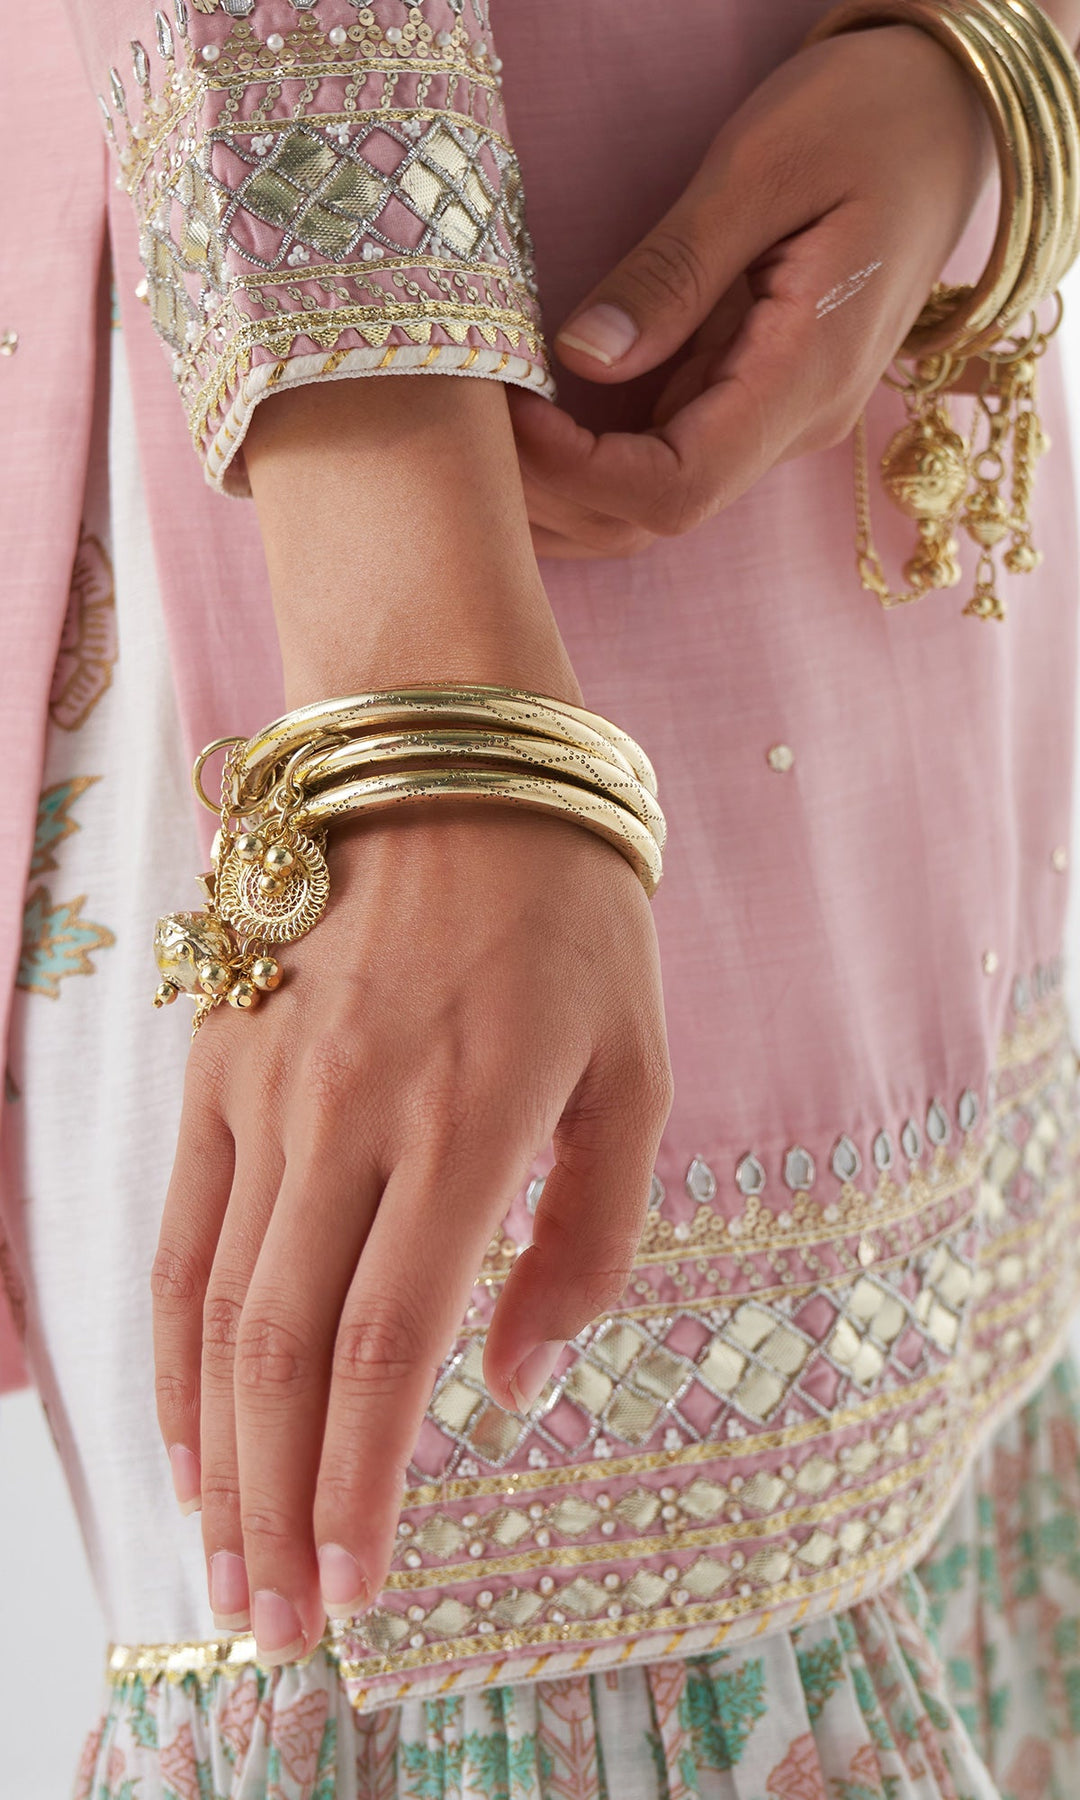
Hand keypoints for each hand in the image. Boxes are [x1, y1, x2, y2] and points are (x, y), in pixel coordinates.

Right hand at [150, 377, 672, 1662]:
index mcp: (470, 1121)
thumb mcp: (636, 1064)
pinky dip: (173, 1337)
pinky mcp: (215, 1055)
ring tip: (219, 1550)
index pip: (386, 1349)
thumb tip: (514, 1382)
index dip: (362, 1487)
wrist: (441, 746)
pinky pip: (180, 1224)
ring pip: (214, 1305)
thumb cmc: (567, 907)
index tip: (354, 1592)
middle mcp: (347, 1115)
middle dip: (275, 1503)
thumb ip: (589, 1236)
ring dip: (212, 1445)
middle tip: (273, 1618)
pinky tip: (180, 1413)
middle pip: (282, 1355)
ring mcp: (264, 1084)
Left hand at [509, 24, 992, 558]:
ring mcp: (771, 419)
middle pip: (651, 516)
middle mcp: (791, 425)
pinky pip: (657, 458)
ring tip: (477, 429)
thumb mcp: (764, 168)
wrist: (949, 110)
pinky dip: (585, 456)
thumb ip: (675, 271)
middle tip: (460, 428)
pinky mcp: (749, 397)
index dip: (578, 473)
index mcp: (806, 378)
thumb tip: (583, 356)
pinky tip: (524, 420)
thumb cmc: (868, 116)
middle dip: (549, 491)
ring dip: (559, 486)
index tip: (506, 409)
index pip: (674, 489)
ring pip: (648, 502)